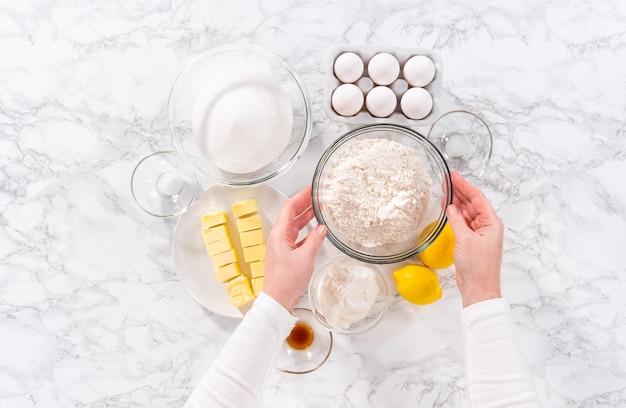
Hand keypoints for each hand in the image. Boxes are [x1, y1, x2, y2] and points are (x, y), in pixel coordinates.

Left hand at [262, 186, 326, 312]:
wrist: (278, 300)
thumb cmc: (286, 281)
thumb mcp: (305, 257)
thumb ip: (315, 240)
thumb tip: (322, 228)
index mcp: (279, 235)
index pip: (289, 208)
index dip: (300, 196)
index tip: (310, 189)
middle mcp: (278, 238)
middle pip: (291, 215)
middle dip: (304, 204)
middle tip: (316, 196)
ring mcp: (281, 246)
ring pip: (294, 226)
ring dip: (306, 217)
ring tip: (318, 209)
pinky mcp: (286, 255)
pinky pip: (297, 238)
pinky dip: (306, 232)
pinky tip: (316, 232)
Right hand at [446, 172, 502, 307]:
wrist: (479, 288)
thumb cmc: (478, 268)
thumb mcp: (465, 240)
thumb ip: (457, 221)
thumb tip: (451, 207)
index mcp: (491, 223)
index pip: (477, 198)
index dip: (464, 185)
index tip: (454, 176)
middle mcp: (487, 226)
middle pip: (472, 203)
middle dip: (459, 191)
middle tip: (446, 180)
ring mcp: (479, 233)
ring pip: (466, 212)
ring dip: (456, 202)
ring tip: (444, 191)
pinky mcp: (471, 240)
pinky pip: (462, 222)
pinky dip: (454, 215)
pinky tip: (447, 208)